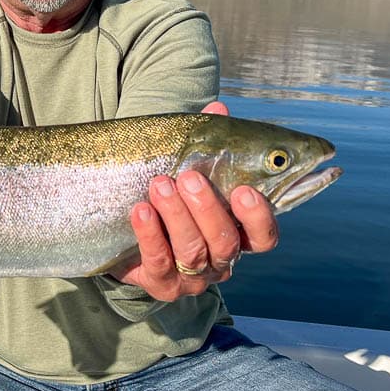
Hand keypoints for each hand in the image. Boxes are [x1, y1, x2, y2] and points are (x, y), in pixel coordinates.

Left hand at [112, 101, 278, 299]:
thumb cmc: (171, 195)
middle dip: (208, 208)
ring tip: (160, 184)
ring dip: (176, 215)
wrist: (126, 230)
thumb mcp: (189, 167)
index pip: (263, 236)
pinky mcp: (160, 283)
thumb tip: (218, 107)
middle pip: (226, 242)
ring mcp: (192, 276)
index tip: (245, 190)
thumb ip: (208, 141)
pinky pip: (158, 262)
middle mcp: (221, 260)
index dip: (258, 217)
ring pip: (192, 251)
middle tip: (188, 176)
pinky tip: (141, 210)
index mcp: (238, 233)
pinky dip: (150, 235)